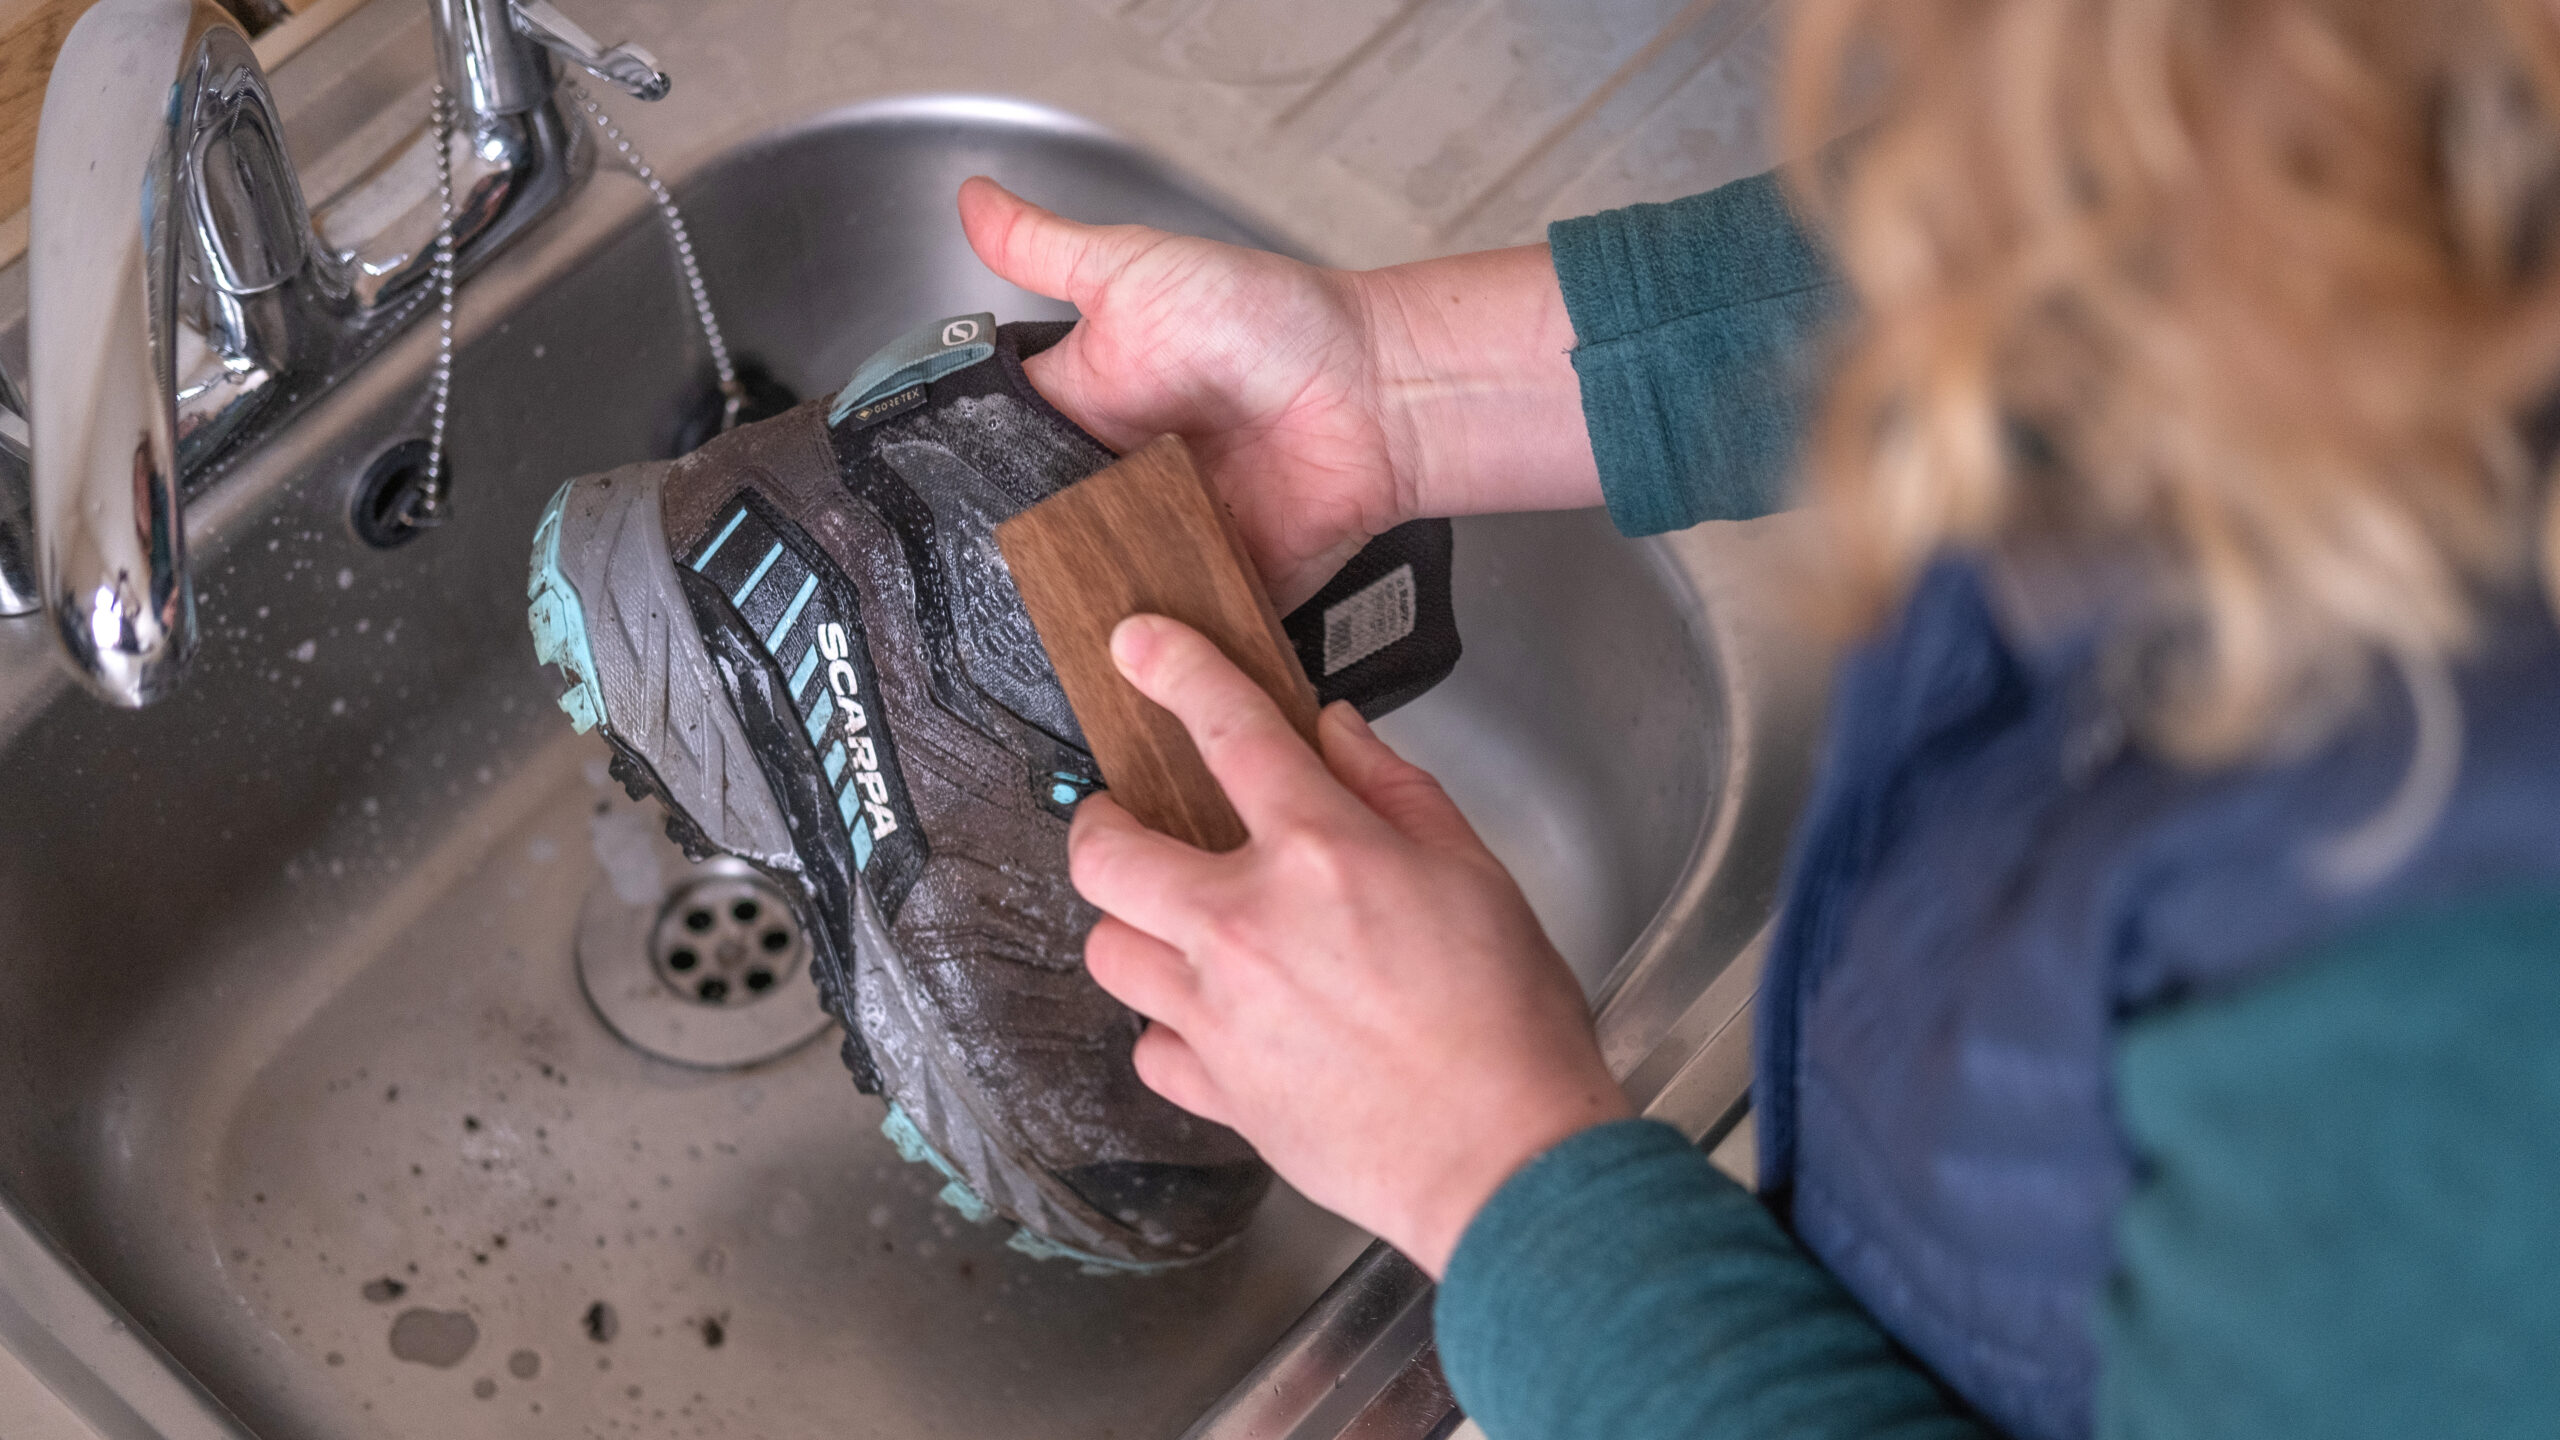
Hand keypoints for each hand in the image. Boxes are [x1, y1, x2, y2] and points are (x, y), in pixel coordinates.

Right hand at [959, 179, 1598, 610]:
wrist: (1369, 390)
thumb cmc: (1264, 322)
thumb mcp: (1135, 269)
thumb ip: (1044, 249)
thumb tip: (969, 198)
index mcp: (1083, 415)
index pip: (998, 461)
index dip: (962, 484)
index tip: (927, 502)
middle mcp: (1116, 487)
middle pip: (1040, 542)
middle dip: (1022, 560)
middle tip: (994, 570)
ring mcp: (1163, 544)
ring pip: (1097, 596)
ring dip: (1077, 609)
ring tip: (1048, 620)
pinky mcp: (1213, 593)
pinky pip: (1172, 639)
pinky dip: (1153, 651)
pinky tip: (1122, 661)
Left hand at [1067, 615, 1630, 1276]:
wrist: (1504, 1156)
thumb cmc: (1507, 1018)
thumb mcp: (1475, 869)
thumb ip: (1394, 789)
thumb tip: (1334, 733)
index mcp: (1319, 853)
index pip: (1226, 729)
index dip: (1173, 670)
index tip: (1137, 643)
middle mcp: (1244, 926)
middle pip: (1106, 852)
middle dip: (1098, 820)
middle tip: (1123, 817)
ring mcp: (1217, 1014)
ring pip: (1107, 951)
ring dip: (1128, 925)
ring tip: (1169, 919)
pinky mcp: (1216, 1091)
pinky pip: (1149, 1047)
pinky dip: (1168, 1029)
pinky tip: (1210, 1019)